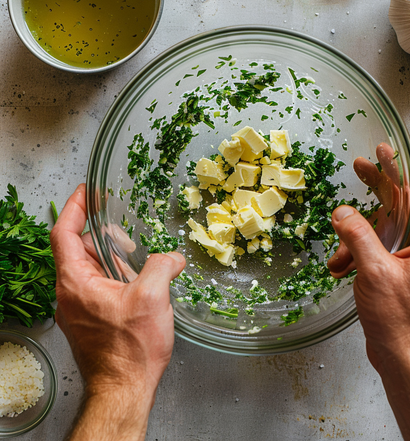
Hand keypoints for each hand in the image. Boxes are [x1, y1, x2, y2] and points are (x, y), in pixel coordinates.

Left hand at [50, 184, 184, 439]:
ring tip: (137, 263)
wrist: (124, 389)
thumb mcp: (152, 297)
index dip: (74, 207)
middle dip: (104, 236)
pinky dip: (117, 276)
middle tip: (126, 235)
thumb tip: (174, 257)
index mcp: (75, 282)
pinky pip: (99, 285)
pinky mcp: (91, 317)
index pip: (64, 233)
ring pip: (92, 267)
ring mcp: (80, 306)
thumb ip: (163, 265)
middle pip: (80, 248)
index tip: (86, 191)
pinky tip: (139, 283)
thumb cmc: (130, 349)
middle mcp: (71, 292)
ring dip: (113, 258)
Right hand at [328, 173, 409, 372]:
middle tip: (359, 170)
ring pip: (382, 229)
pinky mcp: (401, 269)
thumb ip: (357, 235)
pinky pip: (377, 249)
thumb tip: (342, 212)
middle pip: (399, 204)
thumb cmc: (400, 320)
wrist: (404, 356)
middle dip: (374, 192)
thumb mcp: (375, 272)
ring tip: (340, 260)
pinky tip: (342, 269)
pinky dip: (357, 255)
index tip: (383, 151)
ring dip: (355, 239)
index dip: (397, 169)